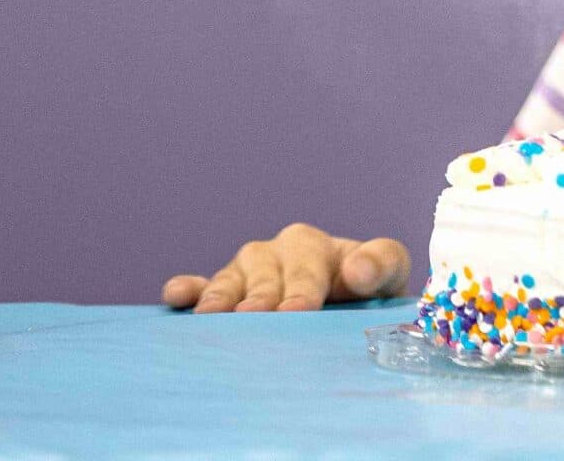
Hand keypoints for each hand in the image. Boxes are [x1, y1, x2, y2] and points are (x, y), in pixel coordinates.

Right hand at [163, 225, 410, 313]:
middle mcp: (276, 252)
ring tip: (215, 317)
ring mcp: (247, 270)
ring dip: (223, 296)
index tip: (298, 311)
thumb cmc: (367, 289)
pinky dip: (189, 290)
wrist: (347, 300)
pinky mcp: (224, 288)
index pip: (308, 267)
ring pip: (232, 279)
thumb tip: (359, 269)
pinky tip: (176, 296)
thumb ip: (381, 263)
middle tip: (257, 318)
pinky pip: (201, 285)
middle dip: (262, 297)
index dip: (303, 289)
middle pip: (267, 275)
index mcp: (314, 245)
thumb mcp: (386, 273)